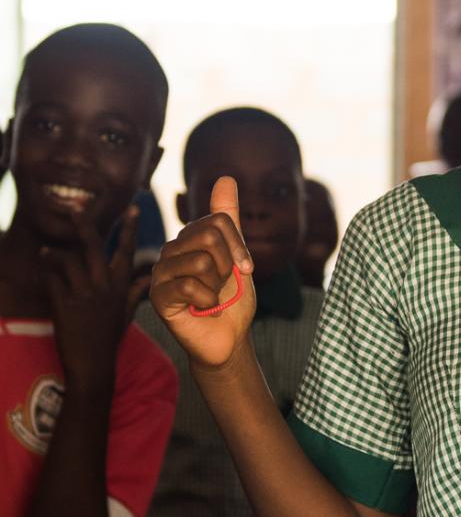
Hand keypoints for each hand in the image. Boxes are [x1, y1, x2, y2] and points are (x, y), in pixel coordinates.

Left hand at [42, 204, 140, 393]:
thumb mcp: (125, 316)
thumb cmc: (108, 341)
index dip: (130, 228)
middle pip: (94, 247)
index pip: (127, 251)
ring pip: (68, 261)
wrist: (92, 367)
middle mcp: (104, 288)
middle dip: (84, 225)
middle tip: (75, 208)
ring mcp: (84, 296)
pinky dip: (46, 274)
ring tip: (46, 251)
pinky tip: (41, 272)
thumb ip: (134, 293)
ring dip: (55, 254)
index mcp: (119, 288)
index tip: (132, 207)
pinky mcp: (65, 305)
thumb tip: (147, 278)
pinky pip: (53, 280)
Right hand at [150, 177, 254, 368]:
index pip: (218, 221)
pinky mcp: (157, 296)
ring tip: (211, 298)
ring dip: (217, 286)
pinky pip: (191, 286)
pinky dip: (208, 302)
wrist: (228, 339)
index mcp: (189, 238)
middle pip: (210, 236)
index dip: (239, 246)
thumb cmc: (232, 299)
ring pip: (203, 262)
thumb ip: (228, 218)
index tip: (247, 269)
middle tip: (222, 286)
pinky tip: (202, 310)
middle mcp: (171, 250)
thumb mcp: (237, 255)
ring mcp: (161, 272)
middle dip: (228, 266)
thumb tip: (224, 177)